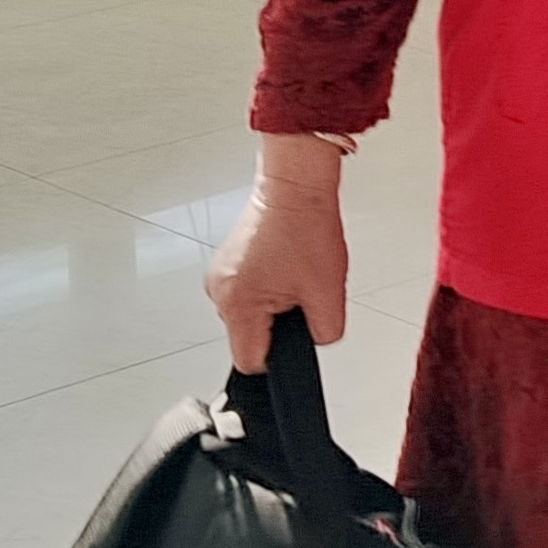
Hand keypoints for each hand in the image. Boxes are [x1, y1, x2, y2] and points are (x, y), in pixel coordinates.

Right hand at [205, 135, 351, 372]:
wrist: (296, 186)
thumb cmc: (306, 227)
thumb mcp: (328, 292)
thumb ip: (324, 332)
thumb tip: (316, 344)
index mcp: (236, 304)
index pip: (250, 361)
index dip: (278, 360)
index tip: (294, 345)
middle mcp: (219, 291)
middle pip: (251, 335)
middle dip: (280, 324)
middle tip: (303, 294)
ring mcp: (221, 274)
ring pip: (252, 312)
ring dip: (276, 303)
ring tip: (297, 274)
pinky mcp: (229, 262)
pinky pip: (251, 290)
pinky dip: (271, 285)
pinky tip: (288, 265)